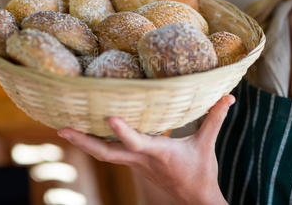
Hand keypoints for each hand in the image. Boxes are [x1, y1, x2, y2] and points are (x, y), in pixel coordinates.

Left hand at [57, 95, 234, 204]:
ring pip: (104, 154)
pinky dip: (96, 144)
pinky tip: (86, 134)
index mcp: (158, 153)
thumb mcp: (207, 144)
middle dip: (83, 141)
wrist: (194, 200)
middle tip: (61, 129)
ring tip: (63, 129)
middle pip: (106, 153)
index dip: (122, 131)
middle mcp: (141, 159)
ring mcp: (135, 164)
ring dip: (84, 142)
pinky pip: (110, 153)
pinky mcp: (134, 164)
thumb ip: (215, 118)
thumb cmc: (200, 172)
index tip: (108, 117)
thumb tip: (230, 96)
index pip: (137, 142)